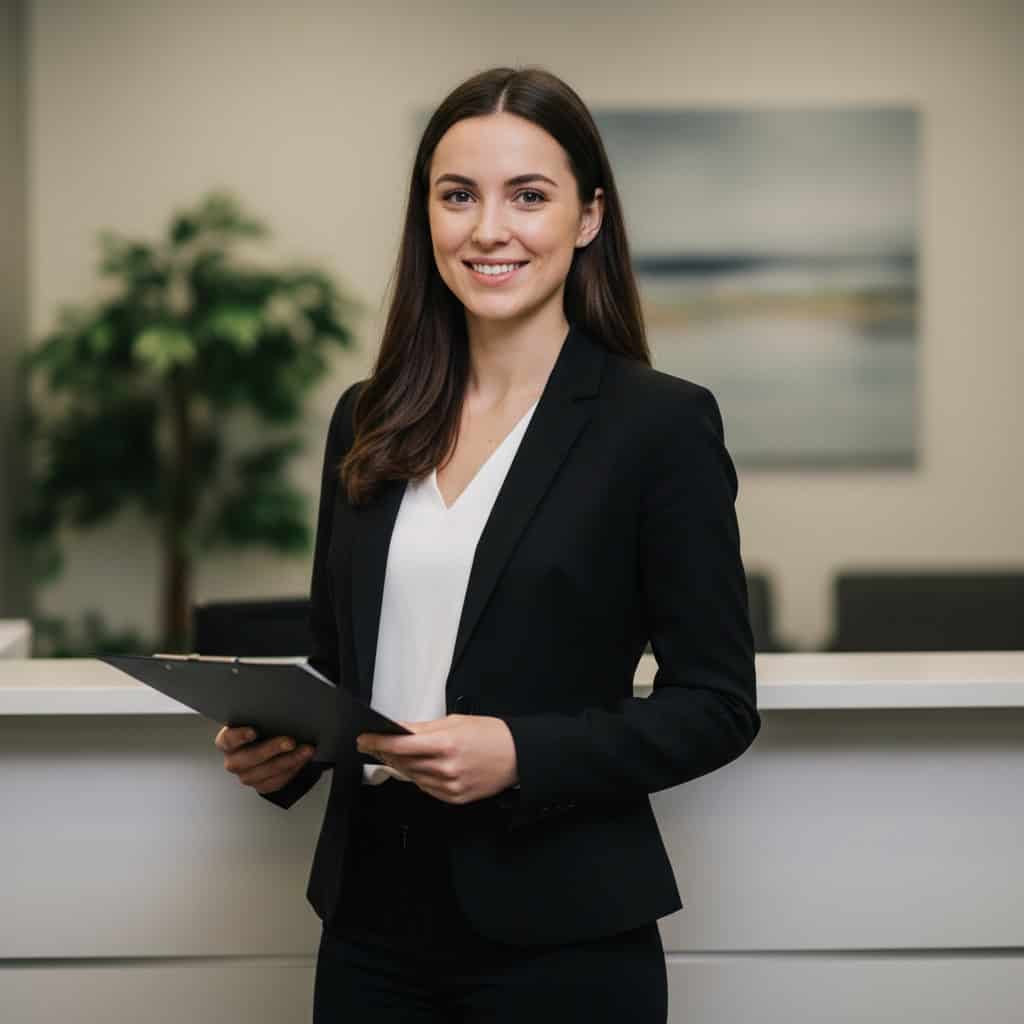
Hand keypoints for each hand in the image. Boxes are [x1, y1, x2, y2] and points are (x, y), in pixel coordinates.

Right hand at [214, 725, 314, 794]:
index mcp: (227, 741)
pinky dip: (292, 770)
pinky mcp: (260, 785)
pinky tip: (303, 759)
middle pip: (248, 758)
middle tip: (291, 741)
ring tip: (306, 750)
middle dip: (271, 749)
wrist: (270, 745)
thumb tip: (281, 707)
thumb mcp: (259, 719)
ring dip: (288, 761)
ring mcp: (246, 775)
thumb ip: (263, 715)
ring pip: (265, 773)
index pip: (227, 739)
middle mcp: (233, 760)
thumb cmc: (262, 727)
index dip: (239, 736)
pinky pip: (276, 781)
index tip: (254, 731)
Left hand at [356, 715, 517, 804]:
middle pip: (403, 763)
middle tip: (373, 744)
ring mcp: (449, 786)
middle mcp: (445, 768)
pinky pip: (426, 788)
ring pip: (412, 777)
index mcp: (445, 744)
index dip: (378, 742)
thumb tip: (398, 729)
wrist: (518, 756)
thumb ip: (424, 728)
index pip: (401, 745)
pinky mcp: (454, 798)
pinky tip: (417, 767)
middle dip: (385, 753)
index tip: (365, 739)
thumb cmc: (490, 734)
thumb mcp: (455, 721)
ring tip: (392, 754)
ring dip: (399, 766)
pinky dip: (418, 777)